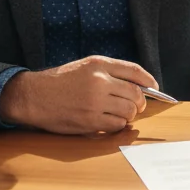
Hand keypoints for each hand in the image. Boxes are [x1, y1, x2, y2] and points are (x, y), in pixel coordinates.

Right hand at [0, 56, 155, 134]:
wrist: (34, 96)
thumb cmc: (60, 82)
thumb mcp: (86, 66)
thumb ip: (111, 72)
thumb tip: (138, 84)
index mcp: (99, 65)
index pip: (135, 71)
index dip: (149, 81)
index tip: (154, 87)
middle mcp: (99, 81)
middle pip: (136, 94)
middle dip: (140, 102)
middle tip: (137, 105)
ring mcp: (95, 102)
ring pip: (129, 111)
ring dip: (129, 114)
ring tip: (122, 113)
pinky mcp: (89, 121)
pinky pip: (117, 125)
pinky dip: (118, 125)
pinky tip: (111, 121)